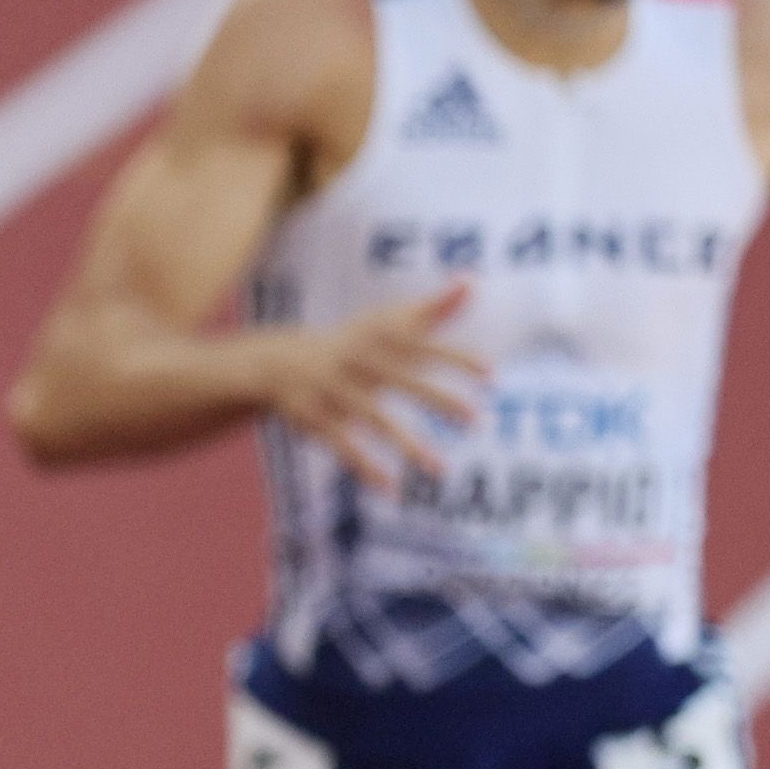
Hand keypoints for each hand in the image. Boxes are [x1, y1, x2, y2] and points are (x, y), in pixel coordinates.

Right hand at [260, 282, 482, 490]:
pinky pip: (343, 446)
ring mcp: (331, 391)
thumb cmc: (350, 342)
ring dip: (408, 444)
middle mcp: (354, 361)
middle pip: (400, 380)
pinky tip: (392, 488)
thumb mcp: (385, 323)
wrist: (277, 363)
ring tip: (440, 468)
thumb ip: (431, 308)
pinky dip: (366, 468)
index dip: (456, 358)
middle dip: (438, 399)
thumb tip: (472, 280)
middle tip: (477, 419)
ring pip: (374, 419)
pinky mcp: (313, 418)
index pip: (422, 346)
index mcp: (376, 337)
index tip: (492, 375)